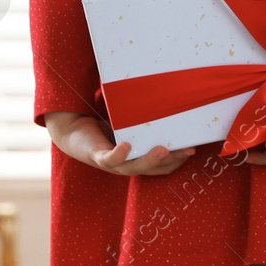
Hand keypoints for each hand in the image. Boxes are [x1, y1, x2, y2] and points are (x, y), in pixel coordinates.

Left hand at [44, 112, 194, 175]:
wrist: (71, 131)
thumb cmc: (103, 127)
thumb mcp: (129, 124)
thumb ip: (145, 120)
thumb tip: (169, 96)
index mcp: (138, 160)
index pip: (163, 166)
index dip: (179, 159)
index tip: (194, 147)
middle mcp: (127, 165)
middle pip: (154, 169)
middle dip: (172, 161)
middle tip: (188, 150)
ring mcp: (112, 163)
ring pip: (134, 167)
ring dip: (150, 160)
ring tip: (164, 150)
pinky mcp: (96, 156)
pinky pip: (109, 159)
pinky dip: (119, 154)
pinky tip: (127, 146)